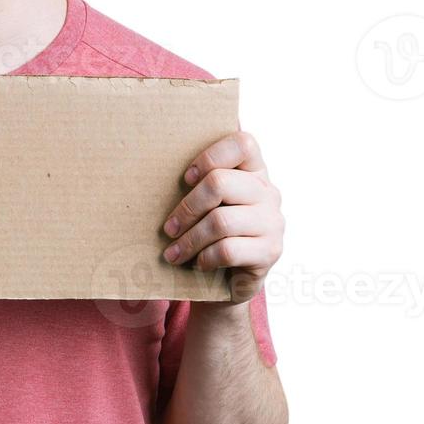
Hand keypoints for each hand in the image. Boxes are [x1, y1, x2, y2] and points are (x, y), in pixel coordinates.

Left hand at [160, 130, 283, 303]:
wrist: (234, 280)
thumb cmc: (212, 233)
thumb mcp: (209, 204)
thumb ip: (199, 185)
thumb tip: (151, 171)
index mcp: (254, 171)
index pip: (242, 143)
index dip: (210, 156)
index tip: (186, 178)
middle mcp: (268, 192)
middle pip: (220, 182)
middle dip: (187, 207)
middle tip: (169, 228)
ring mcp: (272, 222)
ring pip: (221, 221)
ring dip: (189, 239)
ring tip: (173, 253)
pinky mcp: (270, 251)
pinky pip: (228, 249)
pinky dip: (205, 257)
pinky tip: (197, 263)